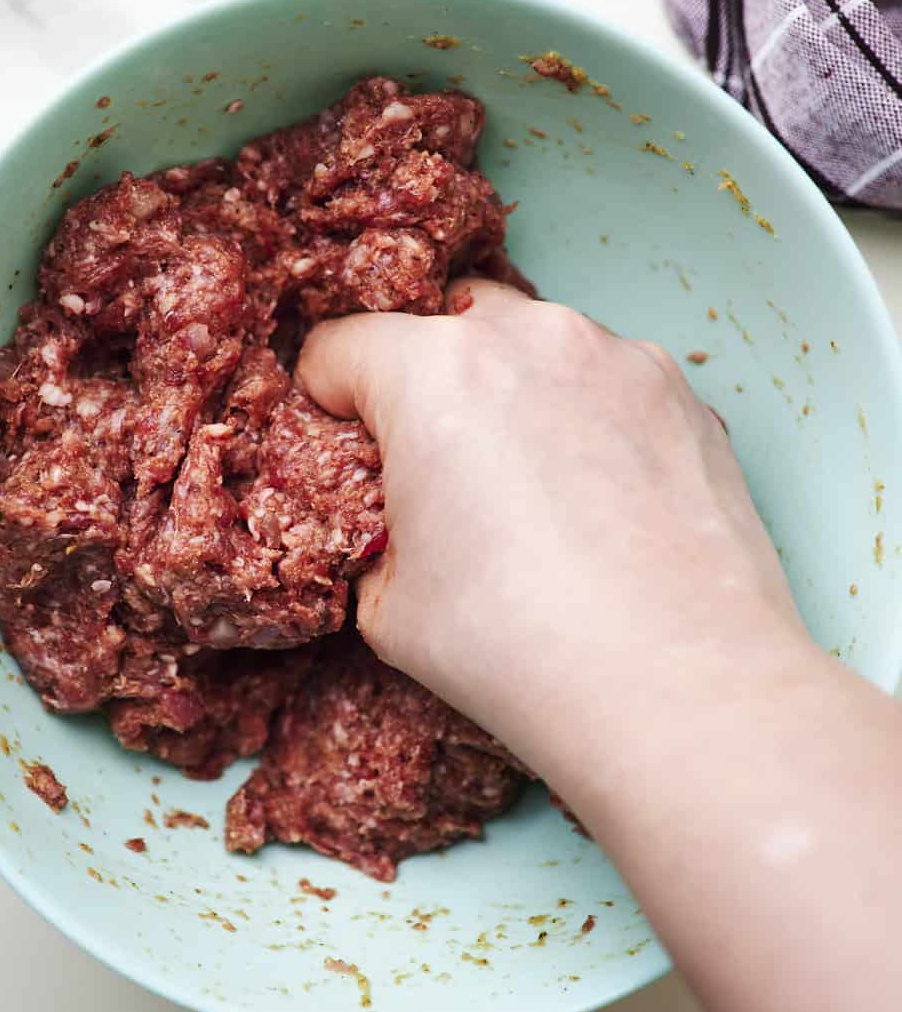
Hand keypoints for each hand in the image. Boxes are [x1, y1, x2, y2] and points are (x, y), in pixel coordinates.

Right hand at [297, 280, 813, 795]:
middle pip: (444, 326)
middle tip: (435, 473)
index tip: (343, 452)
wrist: (675, 686)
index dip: (325, 405)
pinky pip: (609, 386)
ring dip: (514, 397)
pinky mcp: (685, 396)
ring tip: (529, 494)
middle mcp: (529, 337)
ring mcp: (618, 358)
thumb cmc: (520, 646)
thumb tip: (393, 532)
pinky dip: (589, 424)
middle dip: (425, 385)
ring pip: (535, 349)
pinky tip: (596, 507)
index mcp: (432, 372)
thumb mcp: (388, 606)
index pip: (338, 348)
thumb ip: (375, 536)